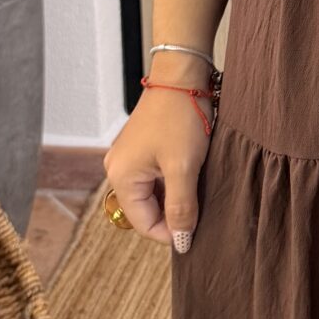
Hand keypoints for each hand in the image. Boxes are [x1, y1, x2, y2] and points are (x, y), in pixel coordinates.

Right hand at [103, 89, 208, 252]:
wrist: (182, 76)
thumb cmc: (180, 117)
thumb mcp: (183, 168)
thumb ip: (181, 208)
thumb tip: (181, 243)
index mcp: (121, 177)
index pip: (142, 224)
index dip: (171, 233)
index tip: (197, 231)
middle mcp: (117, 169)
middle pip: (145, 210)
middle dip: (172, 215)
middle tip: (201, 208)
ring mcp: (128, 158)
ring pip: (152, 195)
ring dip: (174, 198)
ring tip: (197, 188)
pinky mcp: (140, 148)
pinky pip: (154, 178)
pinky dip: (172, 182)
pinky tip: (191, 175)